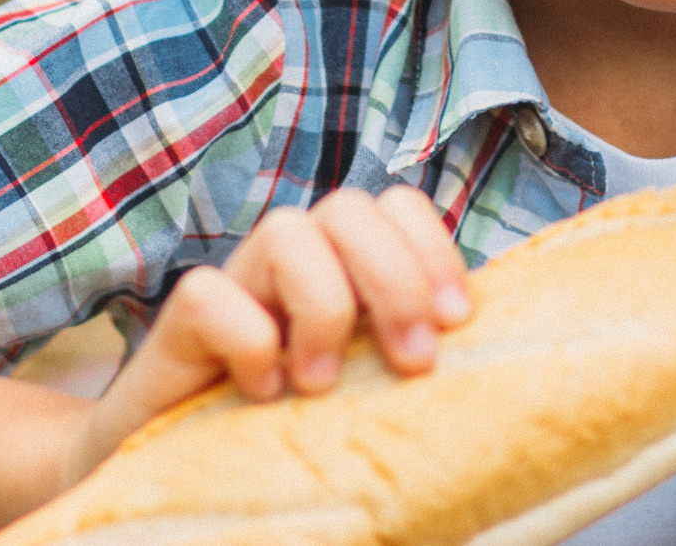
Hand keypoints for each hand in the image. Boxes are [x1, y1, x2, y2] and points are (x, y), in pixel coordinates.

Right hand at [65, 185, 470, 480]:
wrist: (177, 471)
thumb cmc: (294, 428)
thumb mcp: (369, 386)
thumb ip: (411, 354)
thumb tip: (498, 358)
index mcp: (345, 264)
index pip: (399, 205)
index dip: (433, 249)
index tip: (457, 322)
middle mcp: (292, 259)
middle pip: (351, 207)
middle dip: (394, 280)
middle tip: (412, 363)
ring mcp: (235, 283)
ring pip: (285, 230)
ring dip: (322, 306)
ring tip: (321, 383)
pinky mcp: (177, 323)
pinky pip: (210, 294)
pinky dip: (248, 342)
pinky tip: (262, 393)